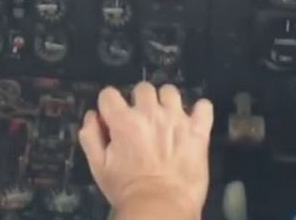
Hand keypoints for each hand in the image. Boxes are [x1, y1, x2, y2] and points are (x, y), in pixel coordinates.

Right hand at [79, 82, 213, 219]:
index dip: (109, 105)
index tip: (113, 118)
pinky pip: (204, 107)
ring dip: (166, 102)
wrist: (160, 207)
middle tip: (141, 121)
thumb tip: (92, 116)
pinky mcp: (198, 131)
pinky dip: (199, 110)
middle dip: (139, 101)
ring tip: (166, 118)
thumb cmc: (127, 190)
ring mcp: (177, 119)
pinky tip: (193, 120)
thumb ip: (90, 137)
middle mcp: (150, 113)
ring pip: (170, 91)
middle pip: (142, 88)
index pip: (109, 94)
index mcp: (124, 121)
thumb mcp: (98, 167)